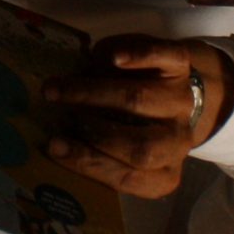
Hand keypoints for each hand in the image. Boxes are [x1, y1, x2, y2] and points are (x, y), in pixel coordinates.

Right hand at [44, 35, 233, 197]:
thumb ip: (93, 148)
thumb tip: (53, 132)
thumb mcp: (116, 151)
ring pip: (140, 99)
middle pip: (139, 145)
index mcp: (162, 172)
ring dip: (94, 92)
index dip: (89, 161)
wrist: (170, 92)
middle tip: (58, 115)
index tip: (53, 145)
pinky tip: (112, 58)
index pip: (129, 177)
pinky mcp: (180, 66)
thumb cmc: (129, 126)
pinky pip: (164, 59)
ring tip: (59, 88)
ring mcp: (180, 102)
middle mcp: (176, 141)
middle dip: (93, 130)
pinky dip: (138, 56)